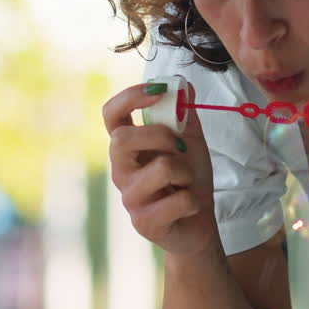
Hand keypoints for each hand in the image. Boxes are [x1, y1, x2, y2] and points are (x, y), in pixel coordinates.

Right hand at [103, 80, 217, 255]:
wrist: (198, 223)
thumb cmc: (189, 180)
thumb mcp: (191, 141)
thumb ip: (185, 114)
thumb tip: (184, 84)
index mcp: (128, 147)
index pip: (111, 114)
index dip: (130, 97)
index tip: (158, 89)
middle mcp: (121, 171)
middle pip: (122, 139)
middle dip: (160, 135)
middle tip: (181, 147)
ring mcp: (130, 198)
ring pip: (161, 168)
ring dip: (186, 172)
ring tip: (185, 183)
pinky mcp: (144, 222)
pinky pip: (179, 199)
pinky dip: (193, 200)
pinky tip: (188, 207)